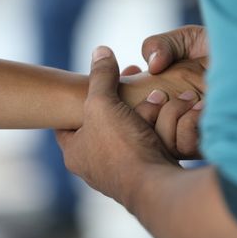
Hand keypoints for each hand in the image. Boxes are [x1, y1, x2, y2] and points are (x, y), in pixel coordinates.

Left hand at [55, 46, 182, 204]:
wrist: (156, 187)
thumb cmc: (121, 148)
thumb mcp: (103, 104)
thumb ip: (100, 76)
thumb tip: (100, 50)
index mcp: (75, 151)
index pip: (67, 120)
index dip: (78, 98)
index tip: (93, 81)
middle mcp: (95, 164)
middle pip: (105, 121)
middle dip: (122, 99)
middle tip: (134, 80)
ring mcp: (122, 169)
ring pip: (131, 128)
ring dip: (145, 110)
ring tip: (157, 94)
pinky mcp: (146, 170)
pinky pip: (150, 140)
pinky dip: (159, 125)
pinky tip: (169, 111)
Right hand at [127, 25, 207, 158]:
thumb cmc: (225, 49)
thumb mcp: (185, 39)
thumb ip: (160, 45)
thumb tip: (151, 66)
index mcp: (165, 98)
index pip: (131, 112)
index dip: (120, 98)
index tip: (130, 73)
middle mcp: (175, 120)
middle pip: (140, 133)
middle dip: (143, 111)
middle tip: (157, 93)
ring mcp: (192, 134)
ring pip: (161, 141)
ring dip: (170, 117)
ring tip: (190, 96)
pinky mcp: (211, 144)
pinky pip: (185, 145)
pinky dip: (189, 124)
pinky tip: (203, 106)